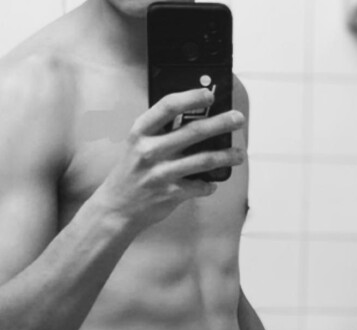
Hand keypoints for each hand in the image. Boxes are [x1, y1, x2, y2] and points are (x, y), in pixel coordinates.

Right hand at [94, 88, 245, 229]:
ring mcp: (161, 174)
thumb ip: (160, 132)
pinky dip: (209, 185)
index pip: (168, 107)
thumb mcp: (137, 145)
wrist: (117, 208)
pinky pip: (199, 186)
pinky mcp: (170, 194)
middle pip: (193, 132)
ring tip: (239, 154)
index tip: (210, 95)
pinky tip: (212, 183)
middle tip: (238, 119)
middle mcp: (150, 151)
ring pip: (203, 160)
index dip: (191, 98)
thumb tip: (196, 118)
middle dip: (221, 123)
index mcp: (140, 133)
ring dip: (226, 156)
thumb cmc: (131, 173)